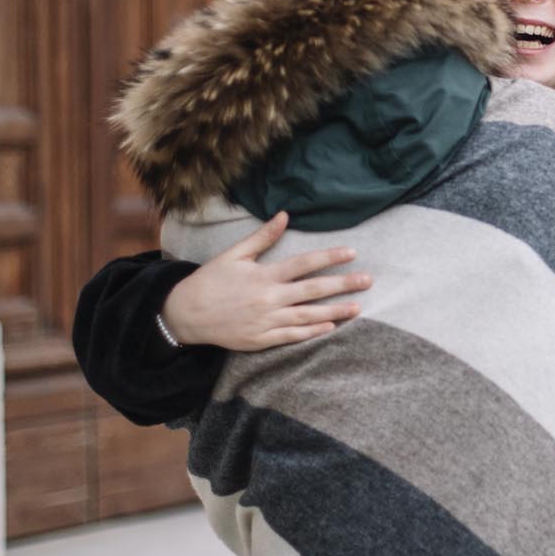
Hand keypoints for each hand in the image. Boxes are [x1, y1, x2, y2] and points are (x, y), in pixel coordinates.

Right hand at [159, 212, 372, 351]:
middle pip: (313, 290)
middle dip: (343, 285)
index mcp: (264, 275)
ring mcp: (266, 320)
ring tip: (357, 308)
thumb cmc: (211, 281)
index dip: (330, 257)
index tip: (352, 253)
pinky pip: (292, 336)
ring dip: (334, 312)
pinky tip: (331, 328)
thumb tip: (284, 216)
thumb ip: (262, 237)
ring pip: (308, 316)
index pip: (304, 263)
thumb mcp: (234, 254)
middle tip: (368, 280)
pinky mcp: (261, 339)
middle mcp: (269, 298)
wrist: (186, 314)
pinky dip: (312, 333)